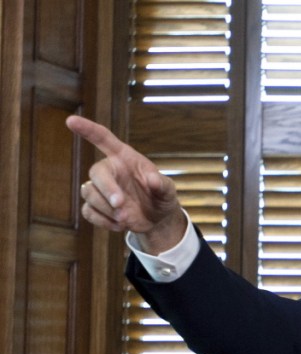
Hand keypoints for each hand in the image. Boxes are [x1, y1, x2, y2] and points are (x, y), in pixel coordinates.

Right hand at [65, 115, 186, 252]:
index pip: (103, 139)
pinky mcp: (97, 207)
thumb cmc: (162, 197)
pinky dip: (103, 221)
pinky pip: (88, 211)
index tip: (71, 120)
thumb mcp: (168, 191)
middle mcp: (110, 171)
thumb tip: (154, 180)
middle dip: (106, 189)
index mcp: (124, 158)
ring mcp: (100, 189)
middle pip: (95, 173)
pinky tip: (119, 225)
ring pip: (89, 194)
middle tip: (121, 204)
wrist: (158, 219)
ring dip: (107, 208)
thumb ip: (162, 184)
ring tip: (127, 218)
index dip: (88, 129)